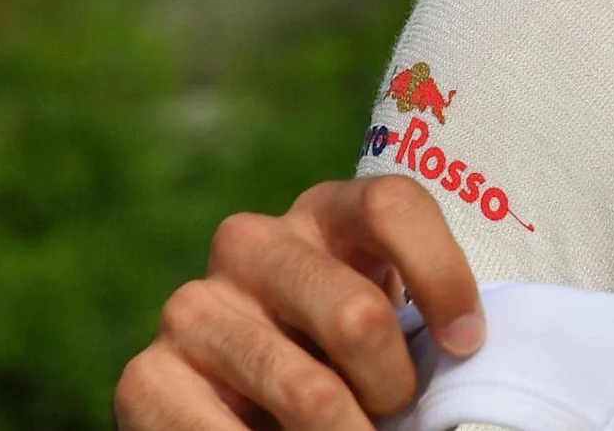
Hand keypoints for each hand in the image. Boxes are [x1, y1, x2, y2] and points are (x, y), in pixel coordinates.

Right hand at [114, 176, 482, 430]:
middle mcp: (250, 244)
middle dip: (393, 388)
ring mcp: (192, 308)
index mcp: (324, 213)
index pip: (391, 205)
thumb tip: (463, 354)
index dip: (441, 274)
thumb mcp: (385, 328)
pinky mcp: (146, 377)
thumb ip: (415, 322)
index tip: (467, 344)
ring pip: (308, 391)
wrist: (239, 416)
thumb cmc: (345, 365)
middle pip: (356, 313)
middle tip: (395, 415)